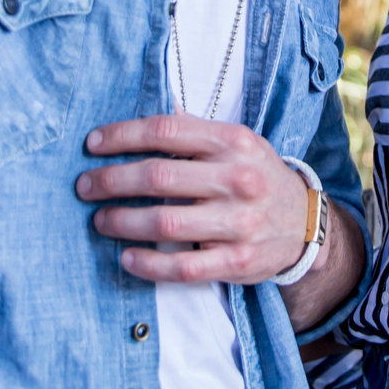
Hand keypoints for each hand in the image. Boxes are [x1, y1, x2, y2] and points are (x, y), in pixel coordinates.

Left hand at [79, 115, 317, 284]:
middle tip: (84, 187)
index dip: (122, 136)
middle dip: (110, 181)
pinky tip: (127, 258)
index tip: (91, 145)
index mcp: (233, 142)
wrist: (305, 224)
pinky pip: (183, 266)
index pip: (166, 130)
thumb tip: (136, 122)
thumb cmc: (256, 177)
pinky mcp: (238, 261)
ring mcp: (239, 222)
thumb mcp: (236, 144)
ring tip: (100, 220)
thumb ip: (192, 132)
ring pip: (165, 222)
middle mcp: (237, 179)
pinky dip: (148, 264)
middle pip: (158, 177)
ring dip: (121, 221)